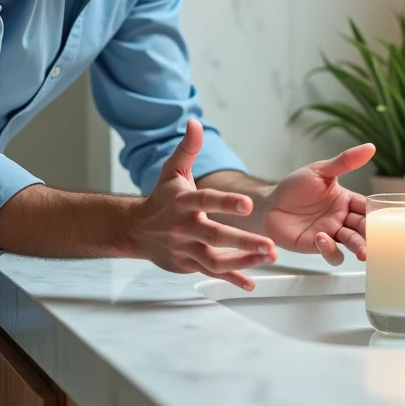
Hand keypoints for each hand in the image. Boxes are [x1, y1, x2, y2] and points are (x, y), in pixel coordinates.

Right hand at [130, 119, 276, 289]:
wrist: (134, 230)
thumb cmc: (160, 198)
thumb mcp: (172, 171)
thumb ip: (188, 148)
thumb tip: (196, 122)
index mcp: (183, 202)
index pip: (206, 201)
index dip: (226, 203)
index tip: (248, 204)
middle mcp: (183, 227)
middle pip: (215, 236)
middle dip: (243, 241)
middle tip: (269, 245)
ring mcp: (185, 249)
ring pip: (215, 260)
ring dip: (242, 261)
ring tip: (268, 258)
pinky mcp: (187, 265)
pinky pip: (211, 274)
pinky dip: (231, 279)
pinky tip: (251, 283)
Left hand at [263, 144, 375, 265]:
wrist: (268, 203)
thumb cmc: (294, 186)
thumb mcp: (320, 171)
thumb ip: (345, 162)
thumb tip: (371, 147)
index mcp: (346, 201)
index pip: (368, 208)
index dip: (379, 215)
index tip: (392, 221)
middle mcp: (341, 219)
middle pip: (364, 229)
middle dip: (373, 237)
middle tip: (381, 243)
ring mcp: (330, 233)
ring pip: (352, 243)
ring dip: (359, 248)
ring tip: (361, 251)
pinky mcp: (315, 246)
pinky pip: (331, 253)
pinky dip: (330, 249)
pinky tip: (321, 238)